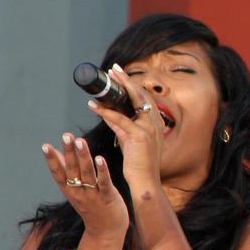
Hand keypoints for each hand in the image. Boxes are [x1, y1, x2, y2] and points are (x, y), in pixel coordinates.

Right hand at [40, 133, 128, 240]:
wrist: (106, 232)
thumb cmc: (92, 207)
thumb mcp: (75, 191)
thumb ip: (67, 173)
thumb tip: (57, 154)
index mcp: (70, 190)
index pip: (58, 173)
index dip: (52, 160)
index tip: (46, 146)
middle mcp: (79, 192)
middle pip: (72, 170)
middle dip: (69, 152)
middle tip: (66, 136)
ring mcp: (93, 195)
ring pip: (87, 174)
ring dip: (84, 157)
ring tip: (81, 141)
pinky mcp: (108, 197)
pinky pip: (104, 182)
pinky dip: (102, 171)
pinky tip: (100, 158)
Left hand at [88, 63, 162, 189]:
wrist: (145, 181)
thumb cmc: (140, 164)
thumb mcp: (134, 141)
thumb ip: (125, 127)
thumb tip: (111, 114)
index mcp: (156, 123)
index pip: (145, 97)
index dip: (133, 84)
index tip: (121, 74)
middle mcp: (154, 123)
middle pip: (140, 95)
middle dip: (126, 80)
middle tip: (113, 69)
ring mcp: (148, 129)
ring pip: (131, 103)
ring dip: (116, 90)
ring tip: (104, 81)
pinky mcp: (138, 137)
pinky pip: (118, 120)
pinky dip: (105, 111)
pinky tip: (93, 106)